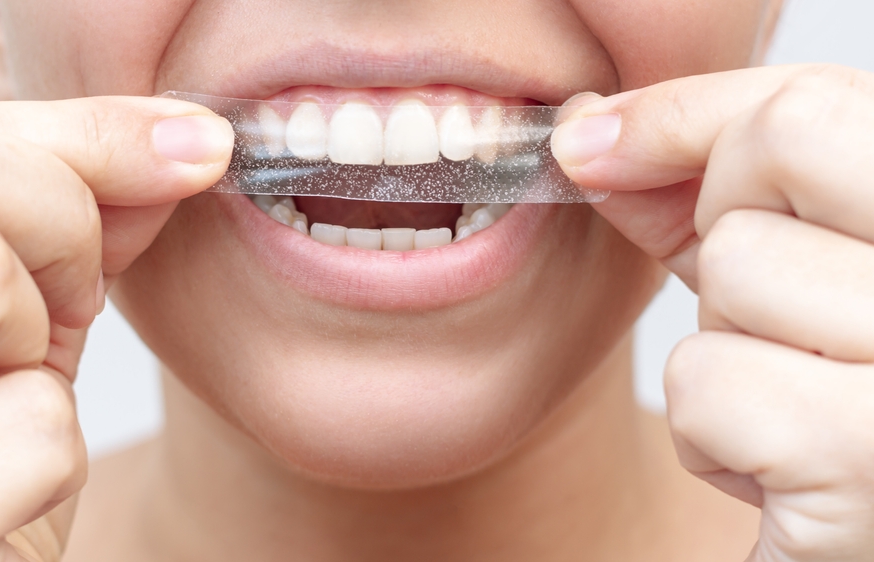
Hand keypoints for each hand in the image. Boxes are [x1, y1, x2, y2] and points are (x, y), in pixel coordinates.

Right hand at [0, 97, 232, 560]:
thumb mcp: (19, 327)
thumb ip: (69, 232)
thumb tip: (179, 143)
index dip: (90, 133)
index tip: (193, 146)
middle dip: (65, 225)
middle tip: (67, 305)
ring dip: (36, 342)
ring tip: (1, 401)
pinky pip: (28, 428)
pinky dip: (50, 460)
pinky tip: (2, 499)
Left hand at [553, 65, 873, 560]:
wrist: (860, 533)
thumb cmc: (828, 406)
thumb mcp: (781, 278)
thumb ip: (698, 200)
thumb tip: (588, 137)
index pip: (815, 103)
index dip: (685, 116)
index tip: (599, 140)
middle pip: (776, 151)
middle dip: (722, 218)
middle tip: (763, 305)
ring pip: (734, 268)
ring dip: (724, 342)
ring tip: (790, 399)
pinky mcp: (867, 462)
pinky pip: (708, 387)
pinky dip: (710, 434)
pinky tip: (776, 470)